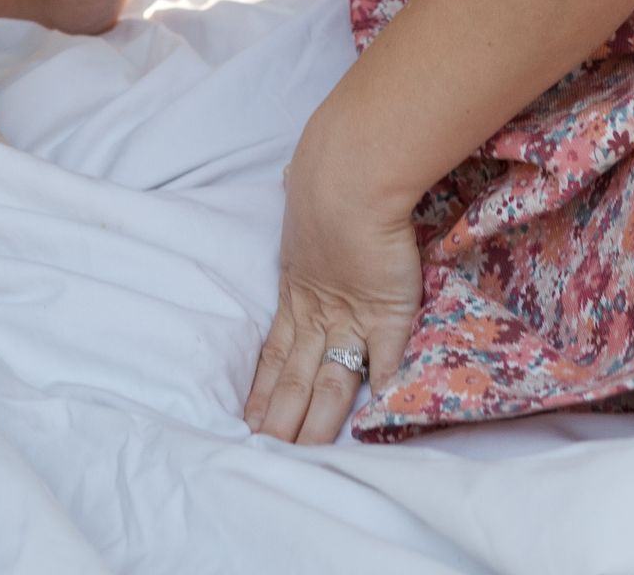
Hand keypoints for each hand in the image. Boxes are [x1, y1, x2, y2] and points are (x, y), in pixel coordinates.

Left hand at [244, 119, 422, 444]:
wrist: (349, 176)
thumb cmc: (325, 180)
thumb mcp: (302, 194)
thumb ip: (303, 202)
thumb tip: (292, 179)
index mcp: (295, 287)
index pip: (275, 350)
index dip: (262, 386)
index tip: (247, 418)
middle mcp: (317, 311)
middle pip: (295, 377)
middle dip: (279, 419)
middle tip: (260, 455)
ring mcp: (351, 317)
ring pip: (331, 384)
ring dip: (317, 424)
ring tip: (300, 458)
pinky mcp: (386, 316)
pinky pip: (385, 365)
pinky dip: (380, 395)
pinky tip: (375, 425)